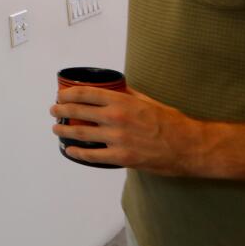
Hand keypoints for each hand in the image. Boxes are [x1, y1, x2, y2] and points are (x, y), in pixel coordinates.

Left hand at [50, 87, 204, 175]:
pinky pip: (92, 155)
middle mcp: (115, 118)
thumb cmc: (171, 122)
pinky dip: (78, 152)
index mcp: (121, 101)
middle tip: (54, 110)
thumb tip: (113, 89)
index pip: (85, 93)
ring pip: (80, 133)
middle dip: (61, 110)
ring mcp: (117, 138)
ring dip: (64, 131)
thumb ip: (127, 95)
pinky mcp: (122, 157)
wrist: (190, 146)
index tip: (60, 94)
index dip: (68, 94)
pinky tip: (70, 150)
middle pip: (78, 112)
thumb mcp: (148, 100)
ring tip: (56, 129)